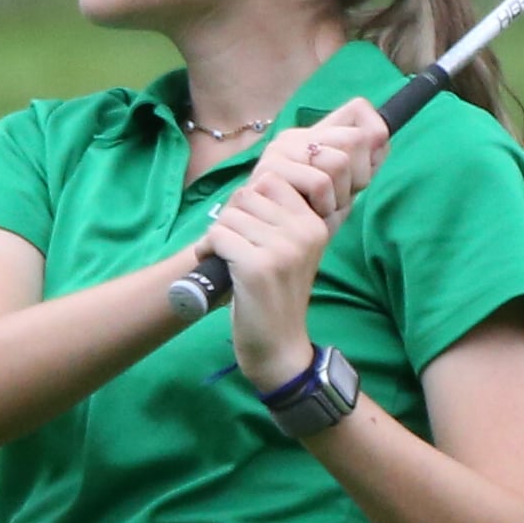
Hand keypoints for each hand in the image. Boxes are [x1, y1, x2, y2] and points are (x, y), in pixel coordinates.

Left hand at [194, 99, 390, 390]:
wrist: (277, 346)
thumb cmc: (276, 296)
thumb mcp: (290, 250)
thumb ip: (281, 215)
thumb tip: (259, 176)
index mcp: (315, 223)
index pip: (273, 179)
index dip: (249, 200)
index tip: (248, 227)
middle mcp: (304, 231)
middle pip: (248, 193)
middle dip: (232, 216)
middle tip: (234, 244)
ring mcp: (283, 248)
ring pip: (230, 214)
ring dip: (219, 235)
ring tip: (227, 258)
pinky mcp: (258, 266)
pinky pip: (219, 235)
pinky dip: (208, 249)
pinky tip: (216, 265)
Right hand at [240, 99, 388, 240]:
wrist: (275, 253)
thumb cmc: (309, 223)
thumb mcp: (344, 192)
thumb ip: (364, 165)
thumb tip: (380, 138)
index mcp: (312, 135)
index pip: (359, 109)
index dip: (375, 136)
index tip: (365, 168)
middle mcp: (294, 137)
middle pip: (355, 139)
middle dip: (359, 178)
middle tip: (340, 199)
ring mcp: (278, 153)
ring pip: (338, 161)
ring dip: (340, 196)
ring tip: (325, 210)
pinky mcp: (268, 174)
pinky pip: (319, 182)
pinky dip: (326, 206)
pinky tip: (314, 215)